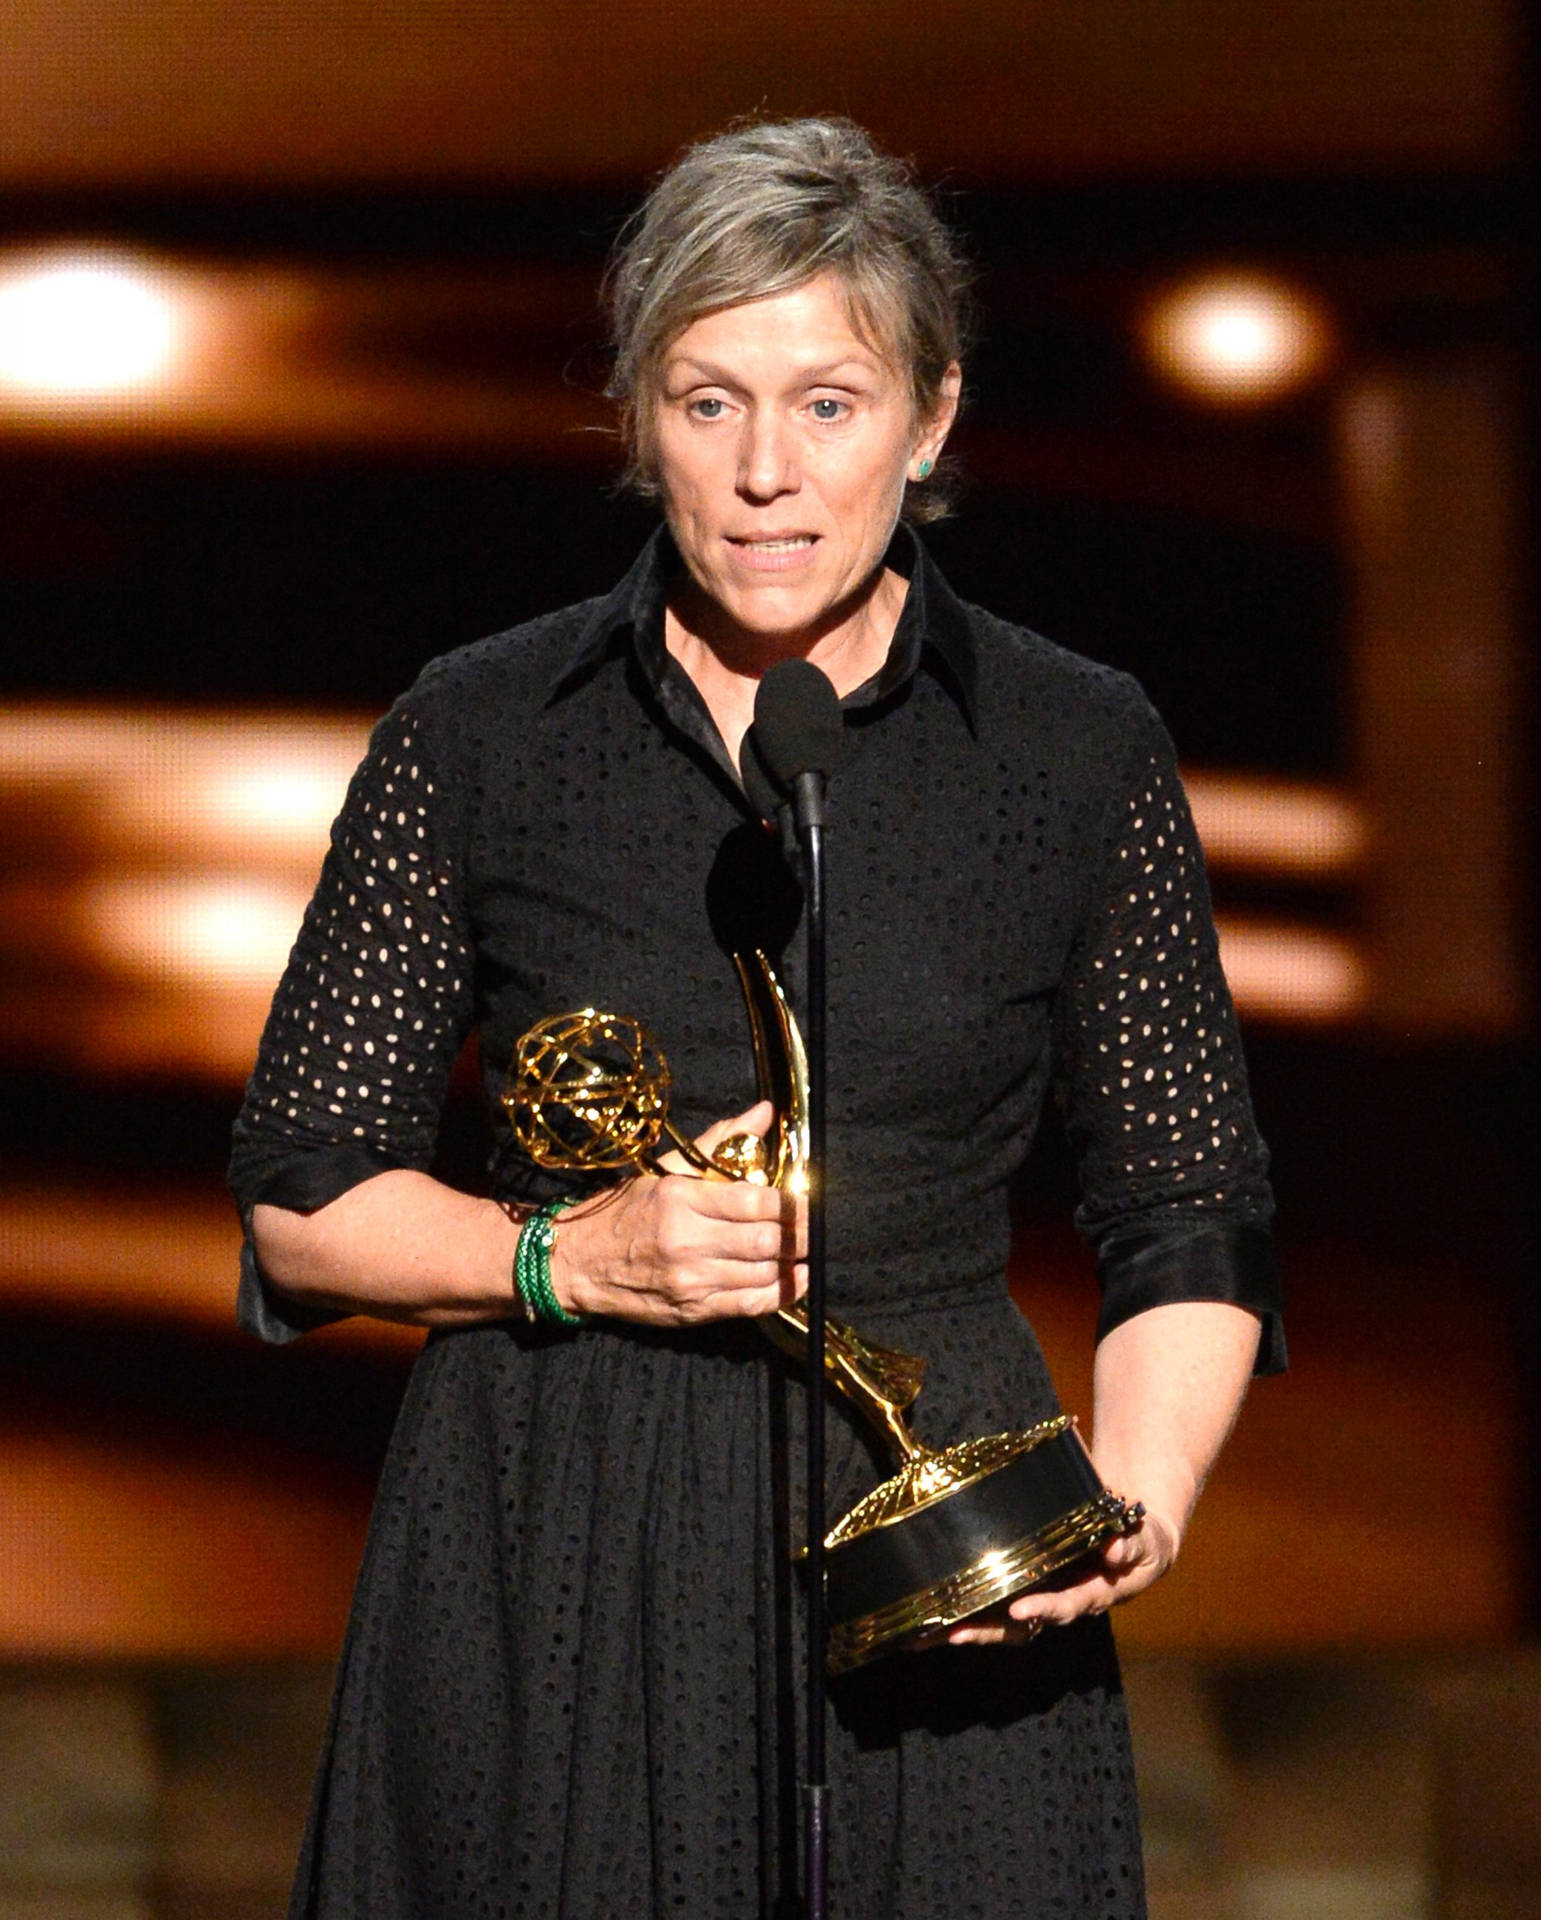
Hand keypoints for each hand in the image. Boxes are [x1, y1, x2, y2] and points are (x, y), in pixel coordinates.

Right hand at [548, 1101, 806, 1325]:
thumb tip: (763, 1114)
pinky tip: (793, 1279)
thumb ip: (720, 1143)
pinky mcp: (692, 1311)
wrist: (577, 1261)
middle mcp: (686, 1242)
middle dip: (801, 1235)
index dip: (792, 1204)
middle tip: (816, 1227)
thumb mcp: (666, 1169)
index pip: (755, 1203)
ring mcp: (690, 1281)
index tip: (806, 1201)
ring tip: (806, 1250)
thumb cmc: (625, 1210)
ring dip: (793, 1263)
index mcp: (681, 1200)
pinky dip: (780, 1293)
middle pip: (766, 1242)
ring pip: (763, 1274)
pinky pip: (750, 1305)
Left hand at [941, 1508, 1179, 1647]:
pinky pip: (990, 1604)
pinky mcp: (1022, 1585)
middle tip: (954, 1634)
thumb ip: (1131, 1544)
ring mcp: (1037, 1596)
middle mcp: (1058, 1602)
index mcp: (1089, 1595)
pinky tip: (926, 1617)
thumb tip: (1115, 1550)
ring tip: (924, 1636)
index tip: (1019, 1611)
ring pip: (997, 1623)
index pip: (1064, 1606)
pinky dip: (961, 1612)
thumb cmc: (1138, 1542)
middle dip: (986, 1632)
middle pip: (1019, 1628)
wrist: (1133, 1541)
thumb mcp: (1144, 1541)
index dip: (1043, 1610)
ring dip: (964, 1629)